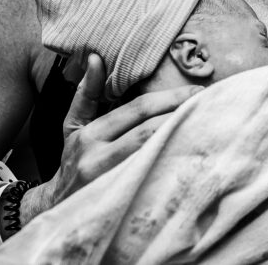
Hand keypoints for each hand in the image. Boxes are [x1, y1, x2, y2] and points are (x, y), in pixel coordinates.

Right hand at [22, 53, 199, 219]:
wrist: (55, 209)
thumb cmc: (73, 160)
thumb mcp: (73, 126)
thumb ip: (86, 94)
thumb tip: (95, 57)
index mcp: (89, 135)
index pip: (137, 110)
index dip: (170, 99)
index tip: (197, 92)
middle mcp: (97, 159)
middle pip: (149, 132)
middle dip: (182, 116)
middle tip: (212, 106)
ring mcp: (109, 184)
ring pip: (153, 157)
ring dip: (182, 140)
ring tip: (209, 127)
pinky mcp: (121, 203)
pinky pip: (154, 181)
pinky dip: (175, 166)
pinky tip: (193, 157)